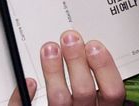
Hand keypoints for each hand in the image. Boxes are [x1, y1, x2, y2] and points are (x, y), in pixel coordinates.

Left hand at [8, 32, 125, 105]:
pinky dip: (25, 93)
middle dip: (77, 61)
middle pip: (85, 91)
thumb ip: (97, 83)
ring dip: (53, 70)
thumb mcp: (96, 100)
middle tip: (69, 39)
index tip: (94, 46)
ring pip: (60, 99)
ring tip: (49, 49)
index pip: (113, 92)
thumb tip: (93, 52)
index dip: (105, 67)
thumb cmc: (77, 104)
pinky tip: (29, 81)